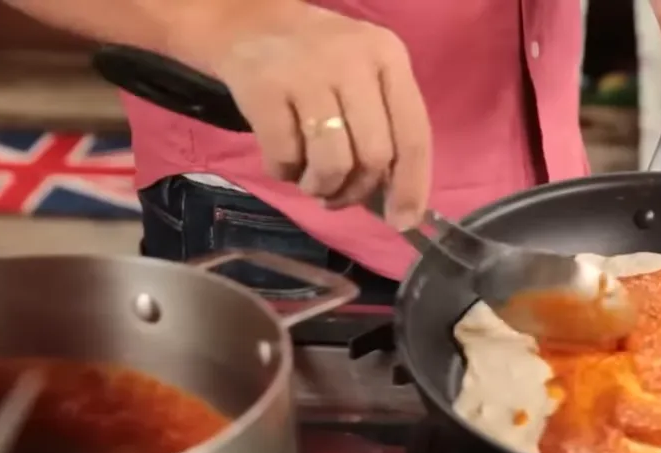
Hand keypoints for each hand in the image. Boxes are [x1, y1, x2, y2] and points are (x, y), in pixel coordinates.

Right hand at [181, 1, 430, 227]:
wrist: (247, 22)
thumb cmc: (319, 62)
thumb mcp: (366, 77)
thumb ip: (386, 128)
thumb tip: (400, 206)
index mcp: (388, 56)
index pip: (414, 134)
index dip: (411, 186)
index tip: (403, 221)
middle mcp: (353, 58)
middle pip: (374, 156)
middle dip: (357, 191)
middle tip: (339, 196)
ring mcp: (306, 70)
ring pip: (332, 163)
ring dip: (321, 188)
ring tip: (311, 182)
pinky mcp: (263, 86)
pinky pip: (285, 157)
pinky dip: (285, 173)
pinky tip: (283, 160)